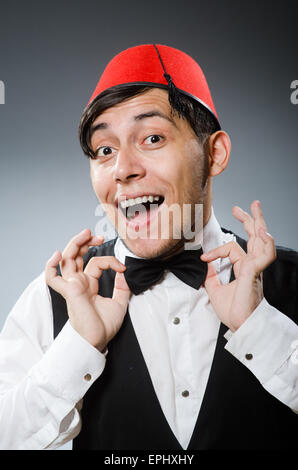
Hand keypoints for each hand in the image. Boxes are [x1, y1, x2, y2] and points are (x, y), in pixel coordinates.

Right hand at [45, 229, 130, 350]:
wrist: (97, 340)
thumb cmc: (104, 325)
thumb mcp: (120, 302)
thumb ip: (122, 287)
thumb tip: (124, 272)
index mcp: (88, 284)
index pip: (96, 263)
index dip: (110, 261)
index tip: (122, 268)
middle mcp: (78, 282)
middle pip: (76, 256)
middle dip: (85, 242)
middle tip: (97, 235)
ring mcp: (72, 286)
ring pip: (67, 260)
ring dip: (75, 244)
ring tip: (86, 233)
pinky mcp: (69, 291)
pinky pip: (52, 278)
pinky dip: (50, 266)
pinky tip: (58, 255)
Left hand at [200, 200, 275, 331]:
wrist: (242, 326)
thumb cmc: (234, 312)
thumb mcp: (215, 291)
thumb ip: (211, 277)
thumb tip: (203, 265)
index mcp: (244, 268)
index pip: (233, 249)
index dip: (216, 250)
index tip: (204, 258)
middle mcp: (252, 266)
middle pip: (254, 237)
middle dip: (250, 219)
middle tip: (248, 205)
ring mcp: (255, 269)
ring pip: (261, 241)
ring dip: (259, 224)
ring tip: (255, 209)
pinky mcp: (255, 273)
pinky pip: (264, 256)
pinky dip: (265, 243)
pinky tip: (262, 232)